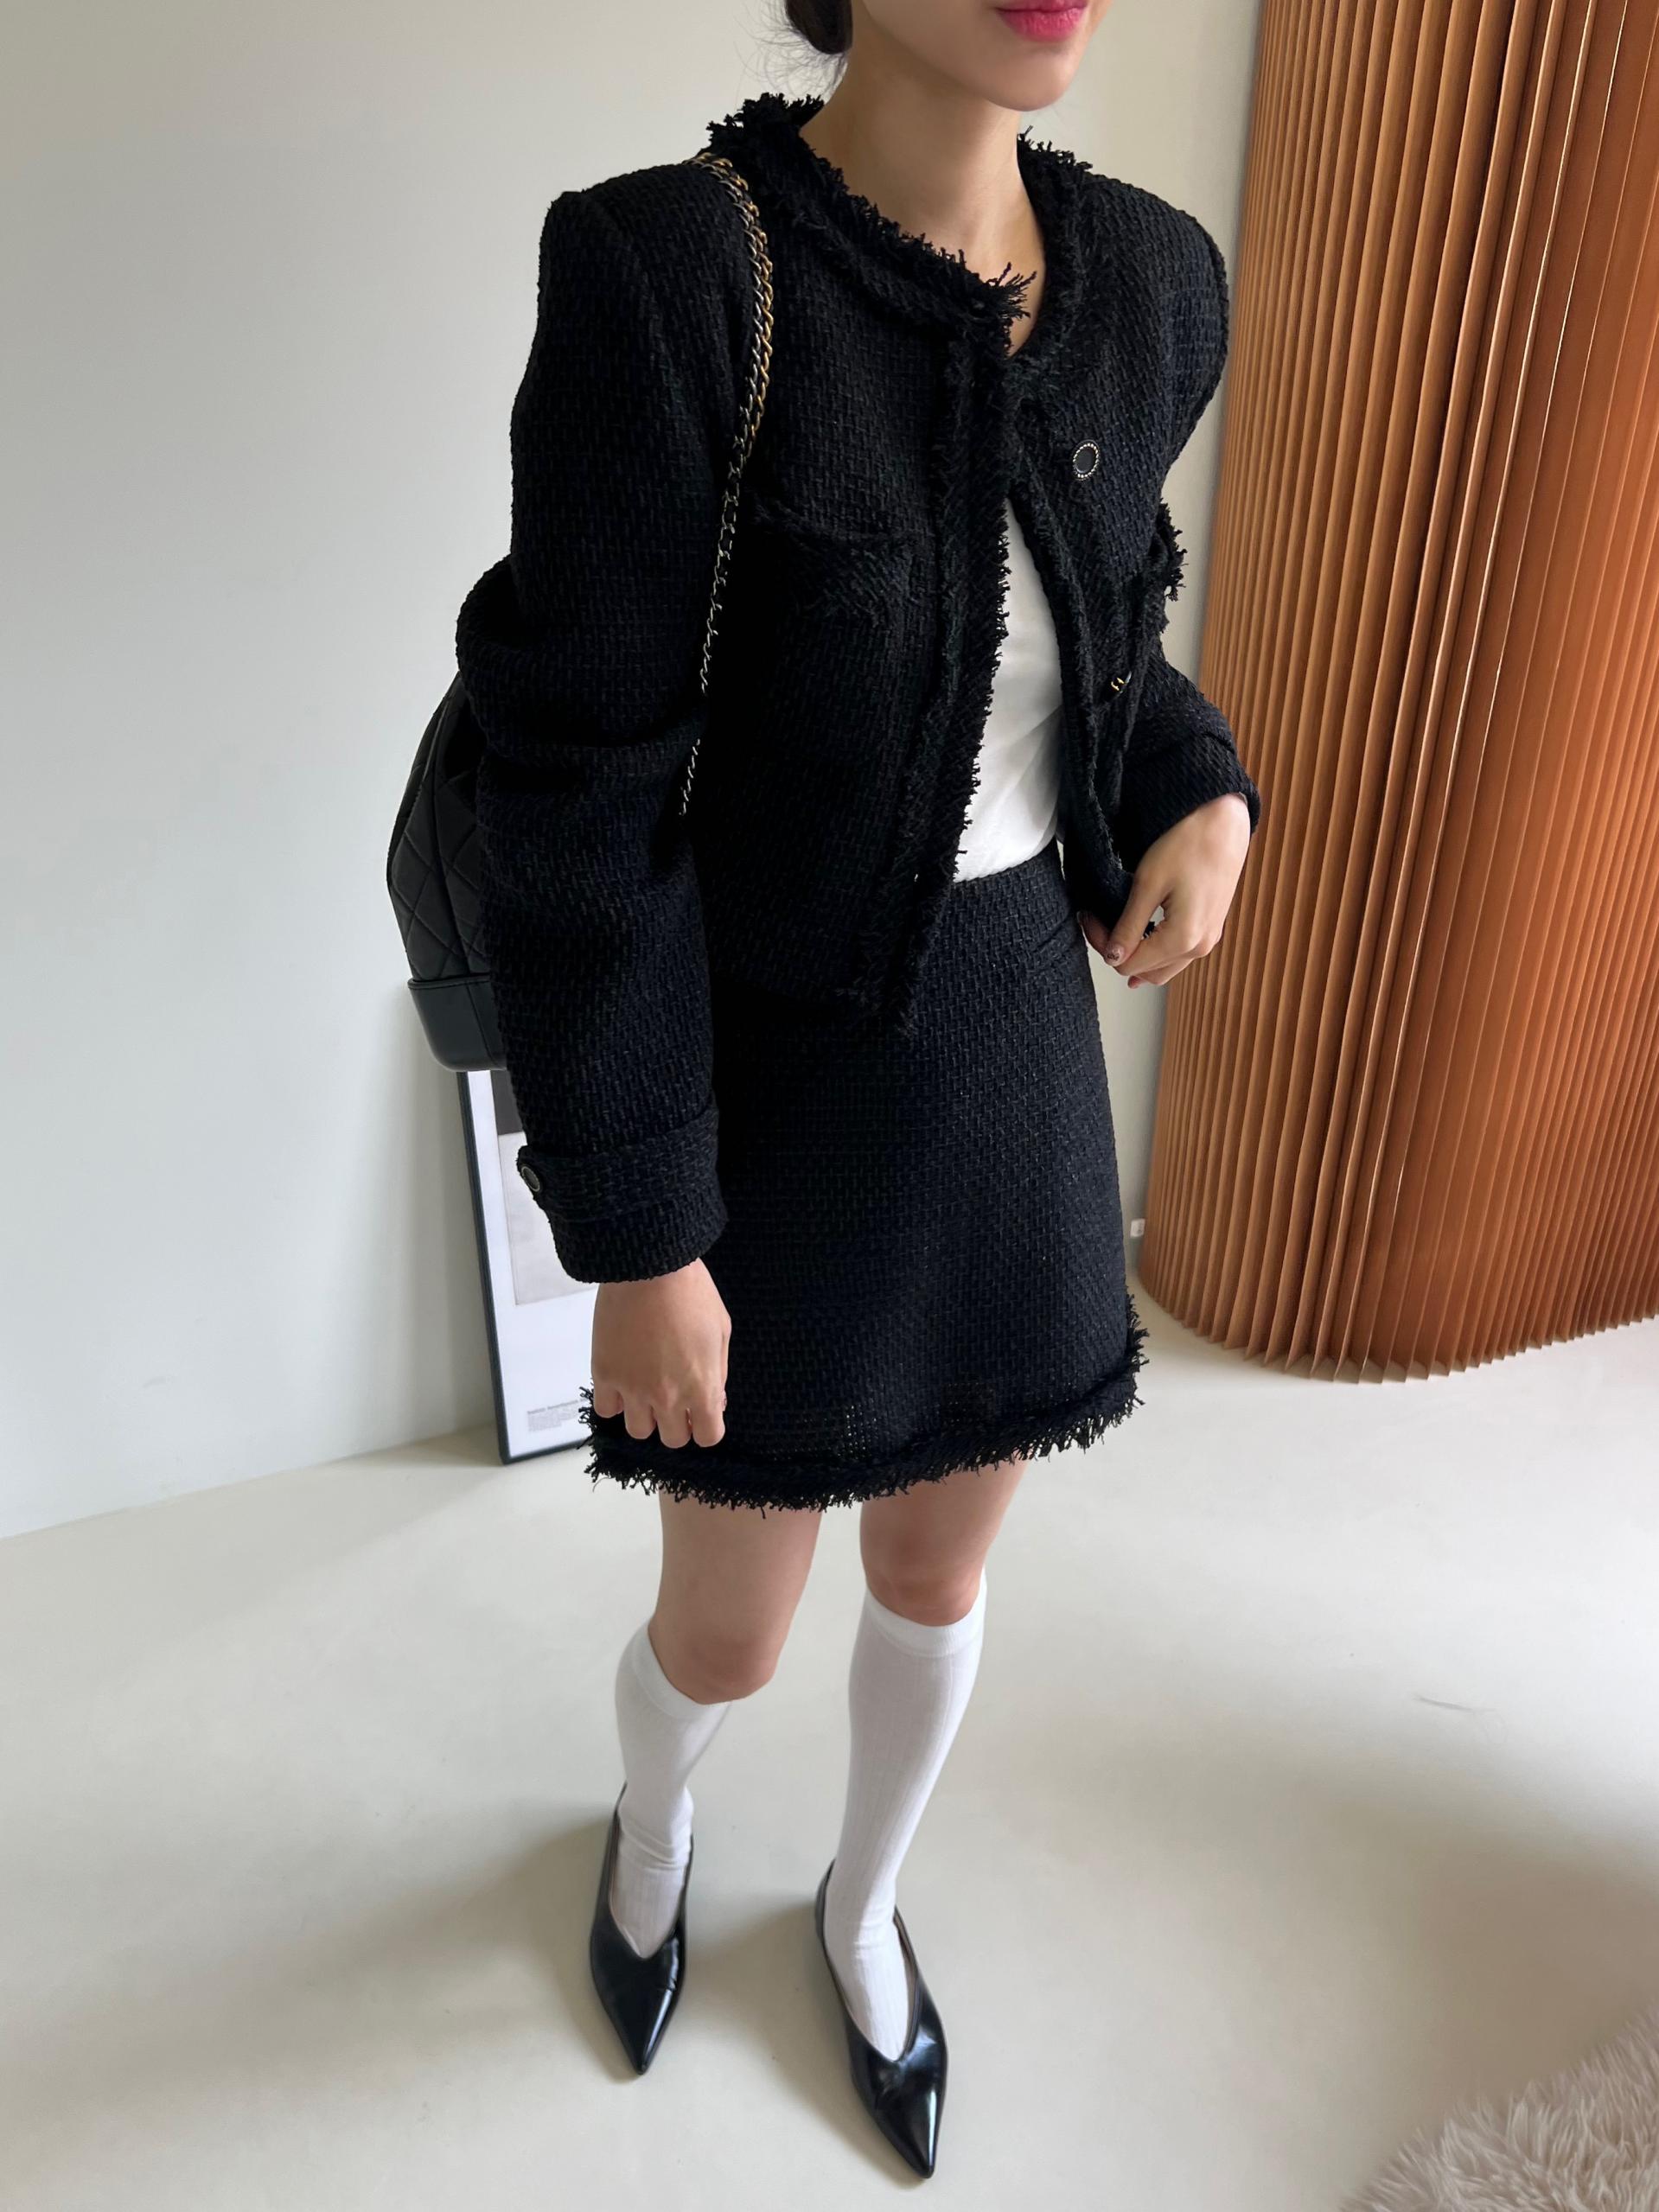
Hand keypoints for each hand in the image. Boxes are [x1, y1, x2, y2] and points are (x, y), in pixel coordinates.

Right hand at [591, 1259, 730, 1448]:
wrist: (650, 1265)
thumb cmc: (690, 1291)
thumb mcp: (721, 1331)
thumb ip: (718, 1373)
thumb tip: (715, 1402)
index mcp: (701, 1386)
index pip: (707, 1436)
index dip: (705, 1426)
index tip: (701, 1414)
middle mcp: (668, 1396)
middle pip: (672, 1439)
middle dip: (676, 1423)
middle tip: (674, 1400)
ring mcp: (633, 1388)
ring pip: (637, 1431)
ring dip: (644, 1416)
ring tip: (645, 1391)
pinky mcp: (605, 1374)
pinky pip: (606, 1409)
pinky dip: (615, 1401)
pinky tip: (623, 1382)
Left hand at [1080, 792, 1251, 988]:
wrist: (1224, 822)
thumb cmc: (1189, 844)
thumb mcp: (1148, 884)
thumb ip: (1129, 926)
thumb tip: (1113, 957)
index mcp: (1183, 939)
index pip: (1128, 964)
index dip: (1102, 944)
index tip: (1089, 917)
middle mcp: (1200, 947)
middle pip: (1145, 970)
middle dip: (1116, 951)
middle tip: (1097, 921)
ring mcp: (1208, 939)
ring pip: (1162, 968)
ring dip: (1136, 954)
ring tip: (1116, 927)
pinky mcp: (1210, 928)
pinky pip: (1178, 955)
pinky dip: (1155, 950)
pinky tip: (1141, 936)